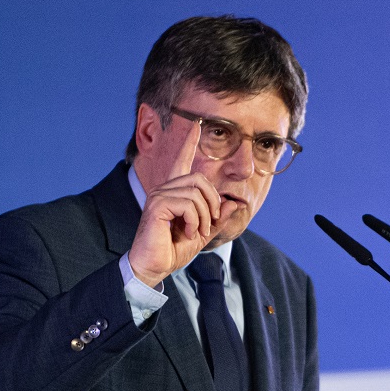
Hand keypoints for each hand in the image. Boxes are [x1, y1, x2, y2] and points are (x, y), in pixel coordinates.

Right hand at [128, 122, 232, 285]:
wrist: (154, 266)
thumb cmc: (172, 250)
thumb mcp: (202, 234)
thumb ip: (218, 219)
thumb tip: (235, 203)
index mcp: (174, 192)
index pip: (181, 161)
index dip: (188, 142)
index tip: (196, 125)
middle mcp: (164, 189)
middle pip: (199, 179)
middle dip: (212, 203)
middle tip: (209, 224)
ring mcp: (159, 195)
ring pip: (196, 193)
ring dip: (204, 216)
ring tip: (196, 231)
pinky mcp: (157, 205)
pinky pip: (188, 204)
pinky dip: (194, 221)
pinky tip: (186, 232)